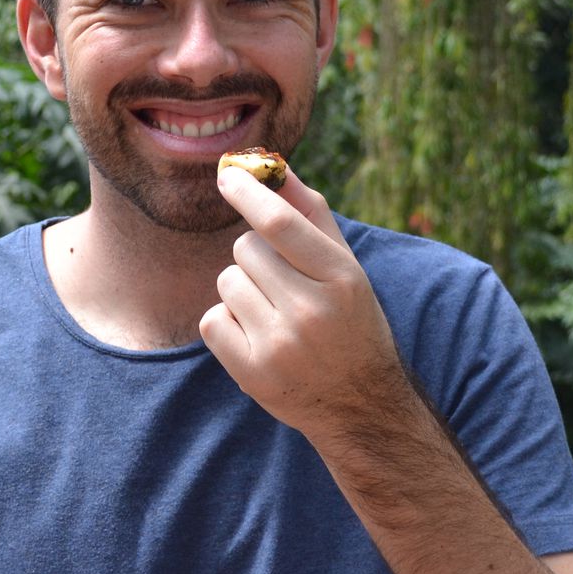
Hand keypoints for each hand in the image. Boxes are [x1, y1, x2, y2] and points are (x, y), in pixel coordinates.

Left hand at [199, 163, 409, 439]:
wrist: (360, 406)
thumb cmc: (351, 322)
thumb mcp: (346, 268)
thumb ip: (311, 214)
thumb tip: (272, 167)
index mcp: (341, 279)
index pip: (279, 223)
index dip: (248, 193)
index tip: (228, 175)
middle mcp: (311, 311)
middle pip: (246, 249)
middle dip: (254, 257)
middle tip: (281, 283)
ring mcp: (279, 345)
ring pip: (227, 282)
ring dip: (241, 290)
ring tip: (273, 313)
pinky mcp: (253, 373)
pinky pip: (212, 320)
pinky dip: (227, 323)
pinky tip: (256, 336)